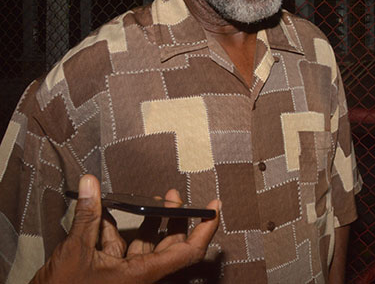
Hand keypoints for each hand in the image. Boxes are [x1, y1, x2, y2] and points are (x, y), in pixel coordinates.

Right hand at [31, 174, 219, 283]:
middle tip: (174, 194)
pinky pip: (122, 248)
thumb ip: (87, 217)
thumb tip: (91, 184)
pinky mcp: (110, 273)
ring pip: (146, 245)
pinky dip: (117, 229)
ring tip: (150, 198)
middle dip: (174, 217)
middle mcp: (140, 276)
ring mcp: (126, 275)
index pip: (188, 252)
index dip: (205, 230)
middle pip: (170, 245)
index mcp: (143, 274)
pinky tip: (108, 211)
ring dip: (148, 221)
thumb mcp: (74, 251)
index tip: (214, 208)